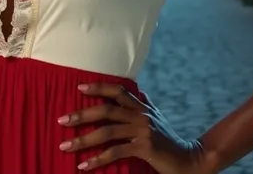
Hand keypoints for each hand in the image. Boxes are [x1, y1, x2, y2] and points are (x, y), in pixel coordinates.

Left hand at [57, 83, 210, 172]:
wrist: (190, 160)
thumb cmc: (168, 140)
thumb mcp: (154, 119)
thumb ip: (141, 107)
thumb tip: (129, 94)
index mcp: (142, 106)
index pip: (117, 91)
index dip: (98, 87)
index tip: (79, 88)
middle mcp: (141, 114)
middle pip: (106, 109)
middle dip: (81, 114)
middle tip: (62, 119)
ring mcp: (142, 131)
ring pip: (106, 131)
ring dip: (83, 139)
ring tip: (65, 145)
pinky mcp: (144, 148)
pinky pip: (115, 153)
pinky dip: (96, 159)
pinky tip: (83, 165)